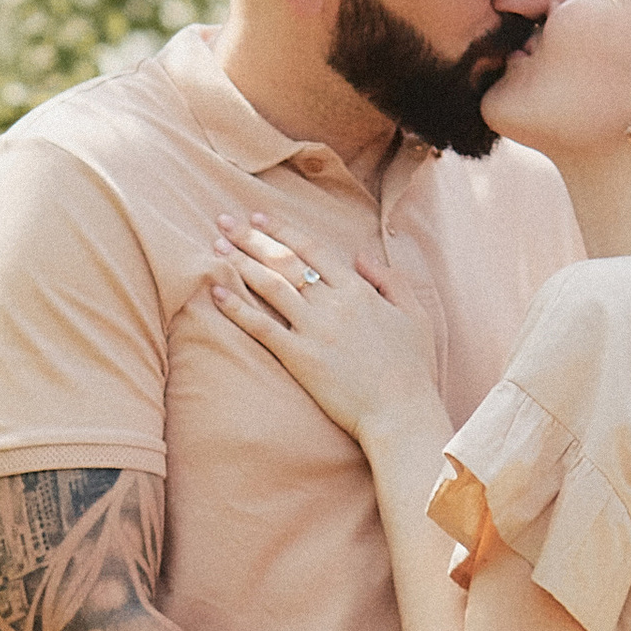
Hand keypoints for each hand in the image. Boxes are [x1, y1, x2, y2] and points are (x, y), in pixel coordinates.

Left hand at [207, 216, 440, 445]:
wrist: (402, 413)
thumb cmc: (413, 369)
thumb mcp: (415, 315)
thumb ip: (390, 280)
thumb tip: (361, 256)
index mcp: (358, 290)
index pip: (312, 249)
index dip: (283, 230)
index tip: (259, 218)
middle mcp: (333, 303)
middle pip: (285, 261)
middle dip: (251, 238)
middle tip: (224, 221)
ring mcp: (315, 330)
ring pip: (271, 287)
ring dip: (241, 264)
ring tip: (215, 248)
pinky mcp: (300, 359)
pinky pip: (262, 328)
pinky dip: (237, 308)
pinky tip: (216, 292)